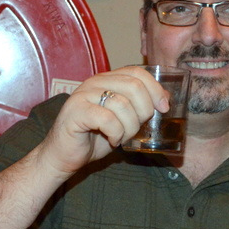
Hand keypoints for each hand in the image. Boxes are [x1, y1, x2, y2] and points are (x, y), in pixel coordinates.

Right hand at [38, 66, 169, 175]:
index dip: (155, 89)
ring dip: (130, 127)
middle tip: (137, 128)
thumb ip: (139, 106)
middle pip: (134, 86)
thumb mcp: (123, 119)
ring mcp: (84, 95)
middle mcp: (95, 82)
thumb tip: (165, 98)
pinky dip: (116, 133)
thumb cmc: (94, 138)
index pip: (137, 72)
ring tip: (122, 136)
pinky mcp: (76, 111)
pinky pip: (108, 119)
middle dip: (144, 111)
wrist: (64, 155)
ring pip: (123, 105)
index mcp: (107, 80)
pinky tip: (112, 140)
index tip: (163, 108)